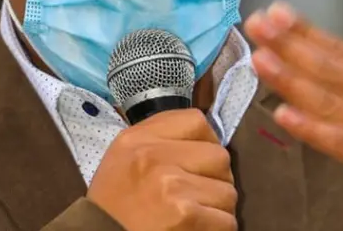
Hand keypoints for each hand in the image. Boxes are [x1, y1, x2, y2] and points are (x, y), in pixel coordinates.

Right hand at [88, 109, 236, 229]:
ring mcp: (172, 186)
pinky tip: (197, 230)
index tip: (199, 163)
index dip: (207, 143)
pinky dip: (218, 229)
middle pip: (219, 157)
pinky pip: (227, 220)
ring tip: (195, 216)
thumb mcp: (125, 157)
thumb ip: (161, 141)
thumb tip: (208, 140)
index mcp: (139, 139)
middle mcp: (154, 157)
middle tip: (197, 195)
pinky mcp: (186, 215)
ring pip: (227, 192)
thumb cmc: (115, 204)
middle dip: (215, 180)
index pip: (197, 122)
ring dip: (218, 208)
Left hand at [243, 0, 342, 212]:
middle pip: (326, 68)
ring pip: (324, 101)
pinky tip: (282, 113)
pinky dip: (308, 128)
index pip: (338, 46)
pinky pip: (332, 142)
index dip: (305, 29)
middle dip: (288, 46)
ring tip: (260, 59)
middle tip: (257, 26)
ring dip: (290, 80)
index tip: (276, 11)